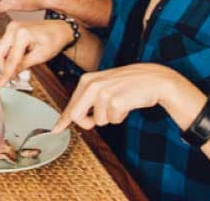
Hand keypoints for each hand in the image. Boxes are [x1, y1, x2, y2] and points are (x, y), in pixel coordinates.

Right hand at [0, 19, 72, 86]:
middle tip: (12, 79)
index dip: (5, 74)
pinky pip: (5, 46)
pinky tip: (17, 62)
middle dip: (3, 67)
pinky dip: (9, 56)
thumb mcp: (41, 56)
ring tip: (17, 71)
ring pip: (0, 50)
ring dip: (6, 62)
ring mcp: (11, 27)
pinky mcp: (11, 29)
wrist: (58, 29)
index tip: (0, 84)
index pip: (11, 59)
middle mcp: (13, 28)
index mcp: (22, 34)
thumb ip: (24, 65)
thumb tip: (12, 74)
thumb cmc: (54, 40)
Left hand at [54, 63, 187, 132]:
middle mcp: (92, 85)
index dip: (63, 119)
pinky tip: (127, 104)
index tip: (56, 129)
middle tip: (99, 119)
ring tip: (120, 103)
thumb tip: (73, 118)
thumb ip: (88, 99)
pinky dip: (121, 117)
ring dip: (111, 117)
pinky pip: (114, 120)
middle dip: (88, 123)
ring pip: (99, 121)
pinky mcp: (116, 101)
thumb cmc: (128, 84)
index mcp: (87, 81)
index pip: (71, 104)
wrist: (153, 79)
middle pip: (77, 116)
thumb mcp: (104, 86)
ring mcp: (104, 93)